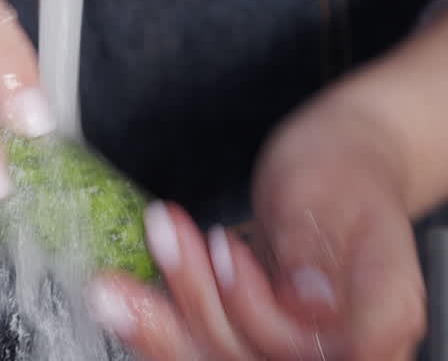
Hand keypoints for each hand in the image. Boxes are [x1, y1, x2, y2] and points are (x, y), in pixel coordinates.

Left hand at [86, 93, 425, 358]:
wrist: (338, 164)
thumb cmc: (342, 170)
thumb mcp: (327, 194)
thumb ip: (313, 252)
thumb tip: (310, 302)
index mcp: (382, 312)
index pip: (326, 347)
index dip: (266, 313)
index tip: (224, 251)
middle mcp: (343, 343)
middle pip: (261, 357)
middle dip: (198, 301)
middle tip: (159, 241)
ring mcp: (298, 346)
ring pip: (223, 357)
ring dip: (167, 315)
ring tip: (123, 275)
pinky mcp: (256, 339)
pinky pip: (206, 346)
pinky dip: (164, 321)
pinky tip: (129, 298)